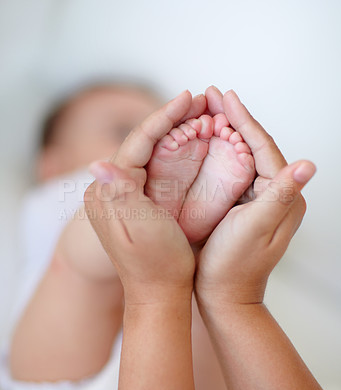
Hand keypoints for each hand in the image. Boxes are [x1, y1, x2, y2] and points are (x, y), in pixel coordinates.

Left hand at [84, 91, 206, 303]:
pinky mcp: (135, 200)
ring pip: (148, 152)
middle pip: (141, 143)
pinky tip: (188, 142)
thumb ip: (118, 193)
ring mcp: (121, 193)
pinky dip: (171, 151)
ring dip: (172, 132)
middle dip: (170, 120)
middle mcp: (110, 187)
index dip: (163, 117)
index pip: (136, 142)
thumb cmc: (155, 264)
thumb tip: (95, 161)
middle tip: (197, 101)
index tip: (188, 97)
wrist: (158, 291)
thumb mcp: (137, 228)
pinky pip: (153, 166)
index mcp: (108, 191)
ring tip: (197, 114)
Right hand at [195, 87, 315, 305]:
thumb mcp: (257, 228)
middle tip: (210, 94)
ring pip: (242, 155)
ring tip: (207, 109)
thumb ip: (281, 195)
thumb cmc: (235, 264)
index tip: (224, 95)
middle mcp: (275, 192)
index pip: (264, 147)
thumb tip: (310, 163)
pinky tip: (205, 139)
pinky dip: (219, 151)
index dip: (244, 119)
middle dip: (232, 118)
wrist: (223, 294)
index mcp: (283, 195)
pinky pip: (232, 170)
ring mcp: (258, 197)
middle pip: (254, 146)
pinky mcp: (242, 203)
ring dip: (225, 130)